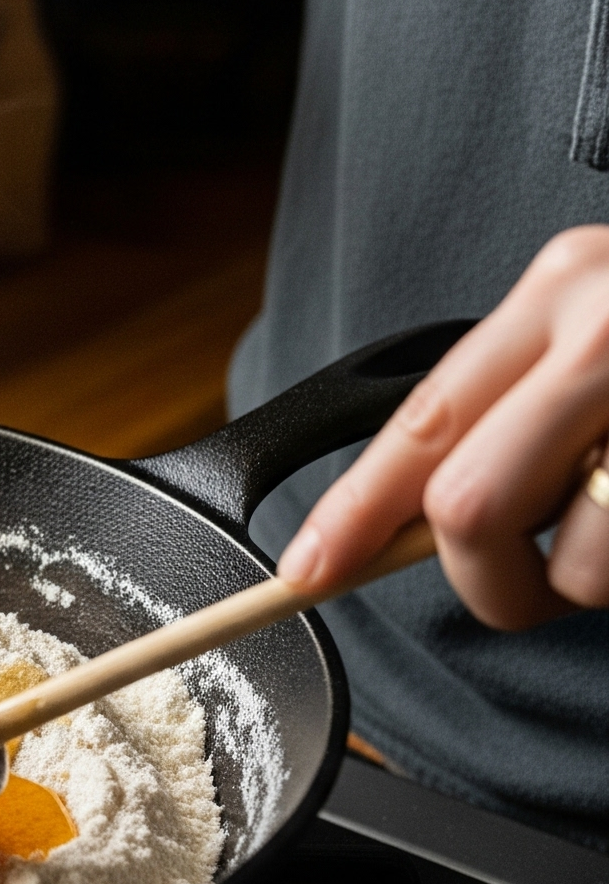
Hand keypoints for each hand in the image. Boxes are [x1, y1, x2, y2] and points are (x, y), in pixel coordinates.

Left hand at [280, 224, 608, 625]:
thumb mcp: (604, 334)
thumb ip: (517, 409)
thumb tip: (414, 522)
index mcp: (563, 293)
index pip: (421, 420)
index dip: (353, 512)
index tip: (303, 571)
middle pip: (468, 506)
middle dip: (486, 581)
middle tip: (526, 590)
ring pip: (576, 562)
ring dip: (596, 585)